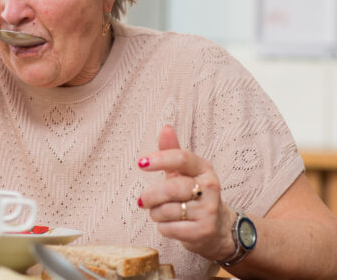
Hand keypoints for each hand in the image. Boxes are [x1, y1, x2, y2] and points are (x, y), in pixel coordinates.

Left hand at [137, 125, 235, 261]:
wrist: (218, 228)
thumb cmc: (194, 194)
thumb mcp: (185, 172)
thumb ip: (172, 151)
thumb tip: (165, 127)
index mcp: (204, 169)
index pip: (182, 158)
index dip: (160, 159)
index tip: (140, 163)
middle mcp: (210, 188)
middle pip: (171, 188)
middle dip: (150, 195)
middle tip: (143, 200)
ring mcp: (208, 211)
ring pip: (166, 210)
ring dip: (156, 213)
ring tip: (162, 213)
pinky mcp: (203, 231)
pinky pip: (169, 228)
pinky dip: (163, 227)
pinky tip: (171, 225)